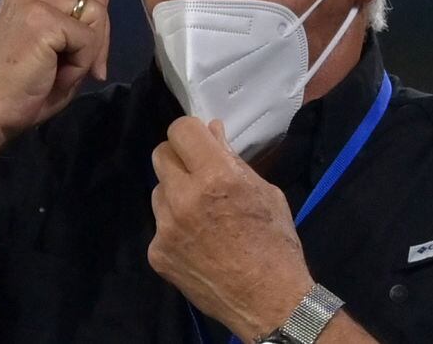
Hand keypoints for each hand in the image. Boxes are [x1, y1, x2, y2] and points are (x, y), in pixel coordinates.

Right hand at [0, 0, 153, 138]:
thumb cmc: (20, 89)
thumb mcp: (57, 47)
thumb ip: (78, 18)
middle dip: (100, 35)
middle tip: (78, 69)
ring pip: (98, 14)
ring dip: (89, 51)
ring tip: (59, 71)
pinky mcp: (42, 18)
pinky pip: (89, 37)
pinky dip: (81, 62)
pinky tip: (55, 73)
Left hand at [149, 118, 312, 342]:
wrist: (269, 302)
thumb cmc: (275, 243)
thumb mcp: (264, 192)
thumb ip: (232, 159)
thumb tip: (212, 131)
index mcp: (216, 176)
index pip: (180, 130)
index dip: (191, 132)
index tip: (200, 142)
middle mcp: (184, 197)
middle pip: (160, 154)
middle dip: (179, 158)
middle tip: (198, 173)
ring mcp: (166, 227)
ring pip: (158, 190)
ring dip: (175, 193)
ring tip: (202, 214)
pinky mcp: (157, 253)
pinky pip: (159, 225)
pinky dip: (175, 227)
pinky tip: (197, 242)